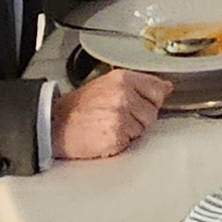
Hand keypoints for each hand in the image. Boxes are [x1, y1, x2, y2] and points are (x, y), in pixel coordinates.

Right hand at [53, 69, 167, 161]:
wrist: (55, 124)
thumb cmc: (78, 106)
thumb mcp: (107, 84)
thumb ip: (139, 84)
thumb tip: (166, 87)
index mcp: (122, 79)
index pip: (157, 89)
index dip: (149, 100)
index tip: (138, 103)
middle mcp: (123, 95)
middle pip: (152, 112)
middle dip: (138, 117)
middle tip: (115, 115)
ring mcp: (121, 116)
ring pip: (143, 129)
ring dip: (129, 131)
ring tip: (108, 124)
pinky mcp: (116, 136)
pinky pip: (130, 142)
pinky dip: (119, 143)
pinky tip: (105, 135)